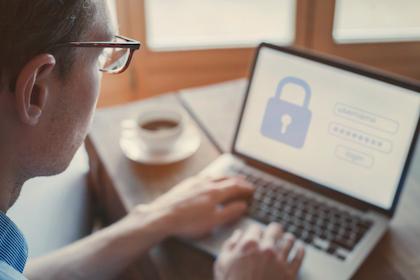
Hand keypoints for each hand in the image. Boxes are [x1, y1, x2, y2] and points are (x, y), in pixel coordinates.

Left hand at [138, 176, 253, 238]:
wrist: (162, 216)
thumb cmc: (188, 222)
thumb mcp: (213, 221)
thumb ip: (229, 212)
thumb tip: (242, 205)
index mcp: (215, 192)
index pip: (235, 186)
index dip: (245, 187)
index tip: (252, 189)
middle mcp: (206, 183)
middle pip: (225, 178)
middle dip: (236, 179)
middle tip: (244, 180)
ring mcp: (194, 182)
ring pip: (214, 176)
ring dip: (224, 176)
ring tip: (229, 178)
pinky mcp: (185, 184)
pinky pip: (203, 177)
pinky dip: (212, 177)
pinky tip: (209, 180)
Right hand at [214, 223, 304, 279]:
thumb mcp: (222, 263)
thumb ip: (229, 245)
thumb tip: (238, 234)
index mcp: (249, 244)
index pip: (256, 227)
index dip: (255, 231)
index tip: (257, 235)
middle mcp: (266, 249)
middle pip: (275, 229)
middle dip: (274, 230)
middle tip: (275, 232)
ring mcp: (280, 261)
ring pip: (289, 240)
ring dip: (288, 238)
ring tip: (288, 239)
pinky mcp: (290, 273)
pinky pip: (300, 256)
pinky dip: (300, 250)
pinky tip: (299, 248)